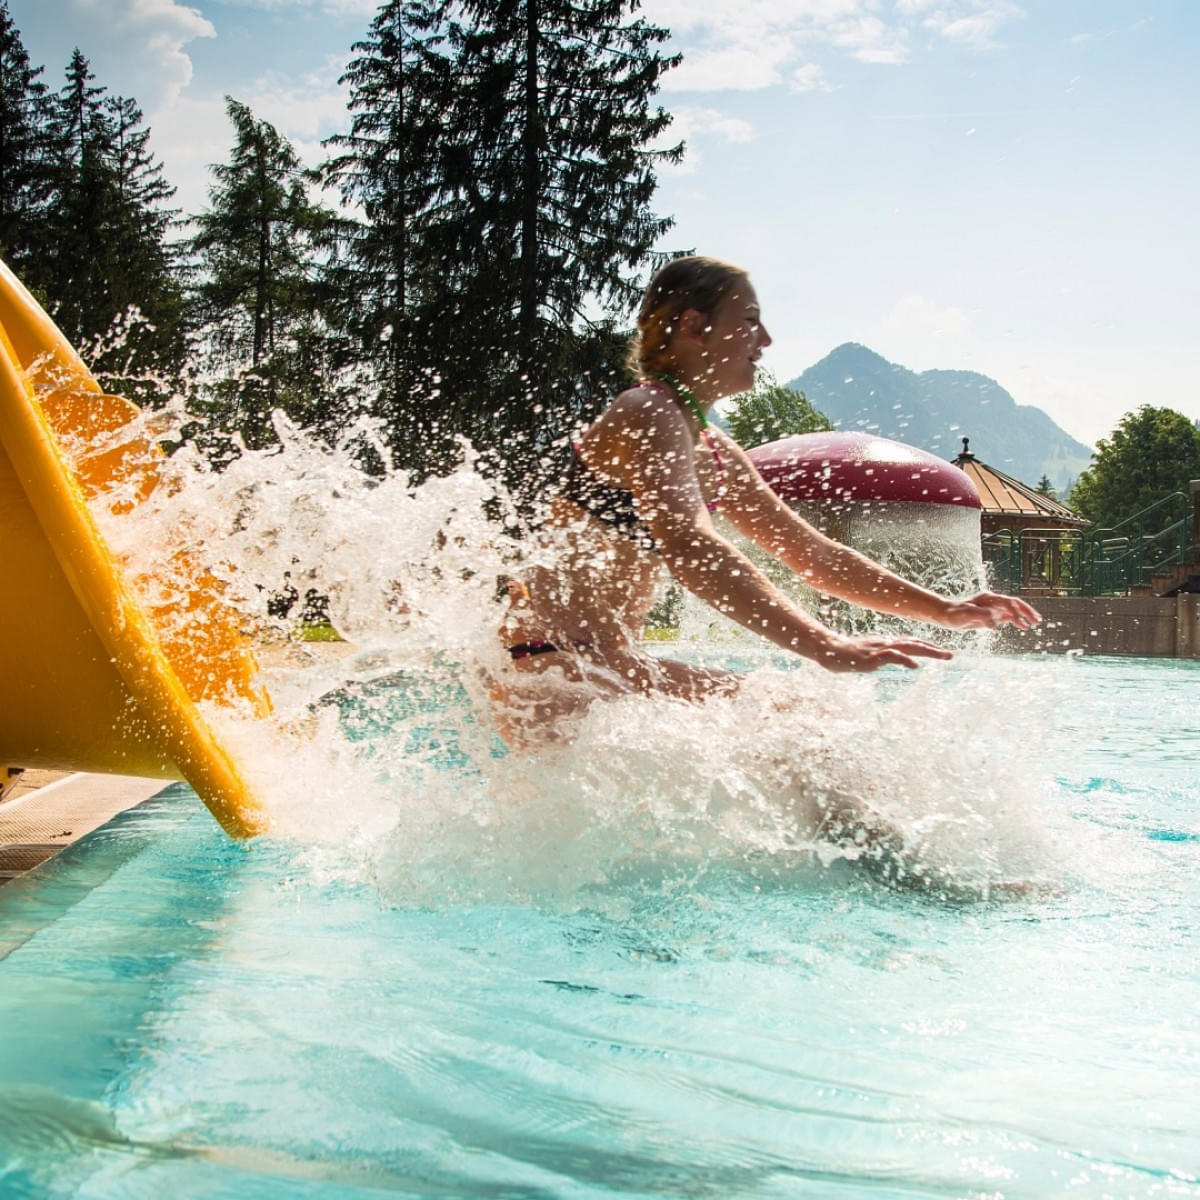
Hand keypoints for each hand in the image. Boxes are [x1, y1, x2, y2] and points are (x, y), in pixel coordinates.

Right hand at [822, 635, 954, 672]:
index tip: (942, 651)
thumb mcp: (868, 657)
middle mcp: (885, 644)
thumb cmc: (845, 655)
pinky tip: (914, 664)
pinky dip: (904, 659)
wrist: (827, 650)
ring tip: (942, 656)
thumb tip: (894, 663)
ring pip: (907, 647)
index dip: (926, 646)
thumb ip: (882, 658)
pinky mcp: (871, 657)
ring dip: (926, 651)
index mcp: (885, 644)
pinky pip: (891, 656)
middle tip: (950, 655)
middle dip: (933, 649)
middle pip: (914, 644)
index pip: (910, 643)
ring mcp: (879, 649)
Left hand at [940, 592, 1040, 631]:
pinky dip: (1016, 621)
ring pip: (1012, 610)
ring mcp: (992, 608)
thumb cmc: (954, 614)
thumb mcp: (966, 615)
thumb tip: (994, 624)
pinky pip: (1006, 617)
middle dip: (1026, 611)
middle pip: (1014, 604)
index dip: (1016, 611)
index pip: (1007, 602)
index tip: (1021, 622)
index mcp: (988, 598)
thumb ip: (980, 616)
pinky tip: (1022, 627)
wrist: (945, 615)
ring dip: (1023, 616)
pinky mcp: (990, 615)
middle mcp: (992, 601)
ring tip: (1033, 625)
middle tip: (1037, 621)